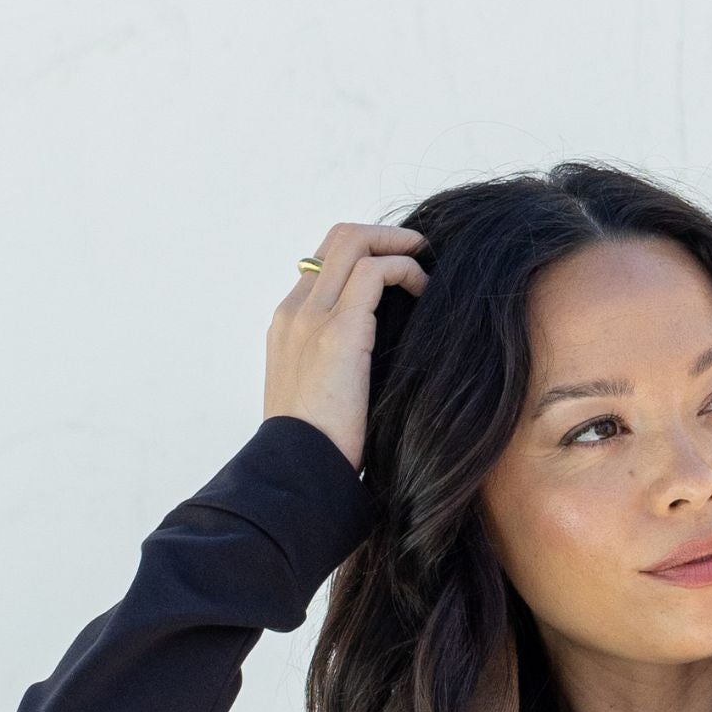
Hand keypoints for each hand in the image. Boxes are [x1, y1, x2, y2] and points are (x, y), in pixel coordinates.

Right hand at [265, 221, 428, 467]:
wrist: (296, 475)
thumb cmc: (314, 452)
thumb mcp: (318, 400)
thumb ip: (334, 369)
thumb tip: (371, 366)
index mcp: (286, 327)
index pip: (322, 265)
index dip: (362, 258)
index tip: (393, 274)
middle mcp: (295, 312)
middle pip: (336, 239)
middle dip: (382, 236)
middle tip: (417, 250)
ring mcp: (312, 318)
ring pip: (353, 242)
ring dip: (397, 244)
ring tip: (425, 264)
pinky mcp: (338, 332)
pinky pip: (375, 272)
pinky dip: (404, 270)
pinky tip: (423, 292)